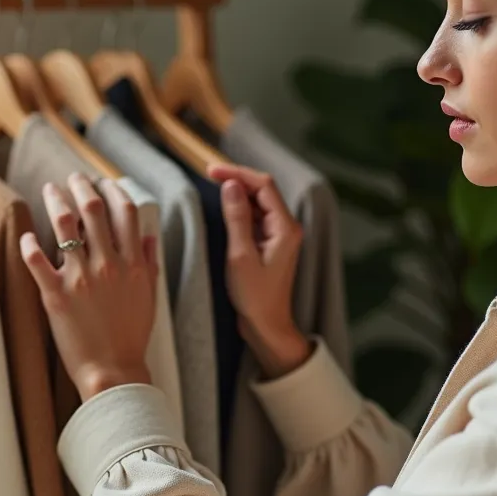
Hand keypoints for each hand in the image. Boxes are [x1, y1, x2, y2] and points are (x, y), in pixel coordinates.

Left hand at [21, 173, 160, 399]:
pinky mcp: (56, 296)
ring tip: (50, 190)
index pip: (124, 212)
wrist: (113, 371)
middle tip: (74, 178)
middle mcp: (108, 265)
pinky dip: (29, 244)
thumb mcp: (149, 296)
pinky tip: (27, 235)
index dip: (112, 190)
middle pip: (92, 210)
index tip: (103, 183)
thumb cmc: (131, 336)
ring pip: (64, 226)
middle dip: (82, 187)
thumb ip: (149, 262)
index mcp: (132, 263)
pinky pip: (37, 261)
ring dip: (56, 201)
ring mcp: (80, 279)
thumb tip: (148, 236)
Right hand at [208, 164, 310, 378]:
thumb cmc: (255, 297)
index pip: (263, 186)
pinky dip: (241, 208)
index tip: (211, 170)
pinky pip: (257, 216)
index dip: (237, 173)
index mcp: (285, 228)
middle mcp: (287, 227)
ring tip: (214, 185)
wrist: (267, 325)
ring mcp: (280, 235)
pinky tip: (226, 207)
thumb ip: (236, 218)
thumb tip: (230, 186)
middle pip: (263, 190)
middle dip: (237, 179)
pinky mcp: (271, 243)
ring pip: (259, 202)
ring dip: (238, 192)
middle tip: (209, 173)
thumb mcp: (240, 256)